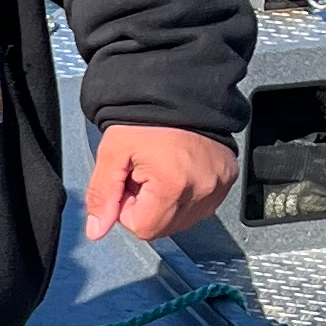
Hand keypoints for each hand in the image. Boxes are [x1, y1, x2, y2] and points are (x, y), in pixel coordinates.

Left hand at [83, 124, 238, 242]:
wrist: (178, 92)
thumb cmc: (143, 120)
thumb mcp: (111, 154)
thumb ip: (101, 196)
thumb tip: (95, 232)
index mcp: (173, 186)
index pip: (144, 228)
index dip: (128, 210)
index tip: (128, 183)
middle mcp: (202, 190)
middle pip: (165, 227)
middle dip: (147, 207)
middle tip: (142, 175)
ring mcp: (219, 186)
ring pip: (184, 219)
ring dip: (167, 203)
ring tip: (160, 171)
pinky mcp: (229, 178)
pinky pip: (203, 205)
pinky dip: (187, 195)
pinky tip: (178, 171)